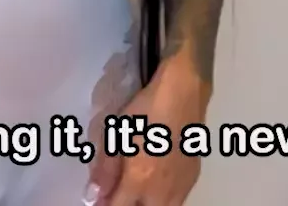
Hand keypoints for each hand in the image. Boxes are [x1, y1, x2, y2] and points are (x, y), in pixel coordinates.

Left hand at [85, 58, 209, 205]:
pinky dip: (163, 199)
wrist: (183, 93)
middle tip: (119, 193)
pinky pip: (178, 200)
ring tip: (137, 189)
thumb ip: (105, 171)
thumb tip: (93, 196)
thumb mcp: (117, 136)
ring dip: (148, 204)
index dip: (105, 205)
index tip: (99, 199)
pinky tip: (156, 182)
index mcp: (140, 181)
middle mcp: (162, 191)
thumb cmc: (145, 110)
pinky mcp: (194, 177)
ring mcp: (181, 186)